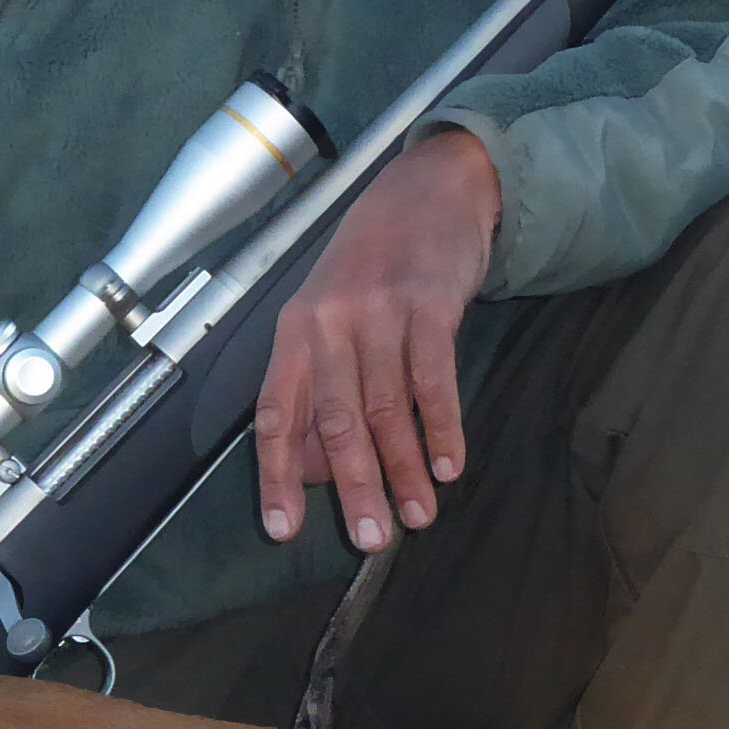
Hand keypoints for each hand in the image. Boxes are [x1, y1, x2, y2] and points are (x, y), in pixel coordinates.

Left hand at [256, 127, 498, 553]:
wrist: (427, 188)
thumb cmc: (372, 264)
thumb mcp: (329, 315)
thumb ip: (320, 387)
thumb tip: (313, 468)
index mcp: (295, 332)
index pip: (277, 414)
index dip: (277, 475)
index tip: (284, 529)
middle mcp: (329, 322)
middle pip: (337, 421)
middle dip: (354, 488)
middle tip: (371, 540)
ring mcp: (380, 312)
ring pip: (388, 408)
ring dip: (406, 469)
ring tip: (419, 518)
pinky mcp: (430, 304)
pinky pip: (434, 379)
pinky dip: (443, 427)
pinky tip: (451, 465)